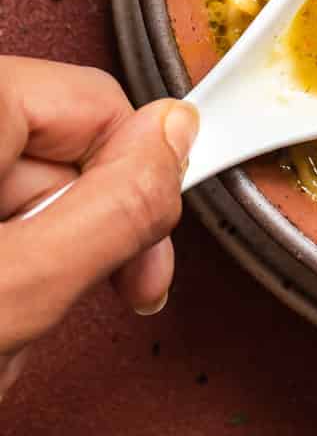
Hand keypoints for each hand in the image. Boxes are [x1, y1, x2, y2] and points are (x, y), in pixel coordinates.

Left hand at [0, 56, 196, 401]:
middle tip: (81, 305)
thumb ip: (114, 206)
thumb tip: (180, 135)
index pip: (101, 104)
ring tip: (9, 331)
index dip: (138, 184)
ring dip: (32, 268)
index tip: (144, 256)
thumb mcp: (18, 288)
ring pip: (18, 191)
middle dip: (77, 241)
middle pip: (61, 152)